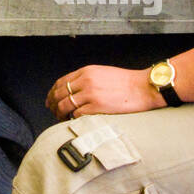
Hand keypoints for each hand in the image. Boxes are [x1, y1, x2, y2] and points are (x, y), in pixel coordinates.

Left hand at [46, 66, 164, 119]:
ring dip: (60, 114)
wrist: (143, 88)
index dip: (52, 93)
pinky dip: (72, 119)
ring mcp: (90, 94)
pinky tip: (74, 122)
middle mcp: (86, 81)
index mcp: (87, 71)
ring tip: (62, 119)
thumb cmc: (127, 82)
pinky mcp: (96, 107)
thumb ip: (88, 79)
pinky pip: (76, 115)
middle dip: (53, 105)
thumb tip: (74, 90)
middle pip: (59, 94)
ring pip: (64, 105)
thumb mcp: (103, 73)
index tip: (50, 100)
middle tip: (53, 112)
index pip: (61, 82)